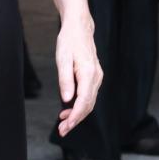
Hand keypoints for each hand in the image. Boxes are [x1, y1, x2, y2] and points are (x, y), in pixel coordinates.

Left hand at [55, 16, 102, 134]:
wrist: (79, 28)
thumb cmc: (69, 41)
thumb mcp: (62, 59)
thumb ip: (65, 80)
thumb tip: (66, 99)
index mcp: (88, 74)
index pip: (84, 101)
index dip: (75, 116)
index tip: (66, 126)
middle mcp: (96, 77)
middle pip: (88, 105)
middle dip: (75, 120)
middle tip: (62, 131)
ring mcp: (97, 78)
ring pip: (89, 102)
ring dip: (77, 115)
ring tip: (63, 124)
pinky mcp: (93, 78)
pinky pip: (88, 96)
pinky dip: (79, 106)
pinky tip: (68, 110)